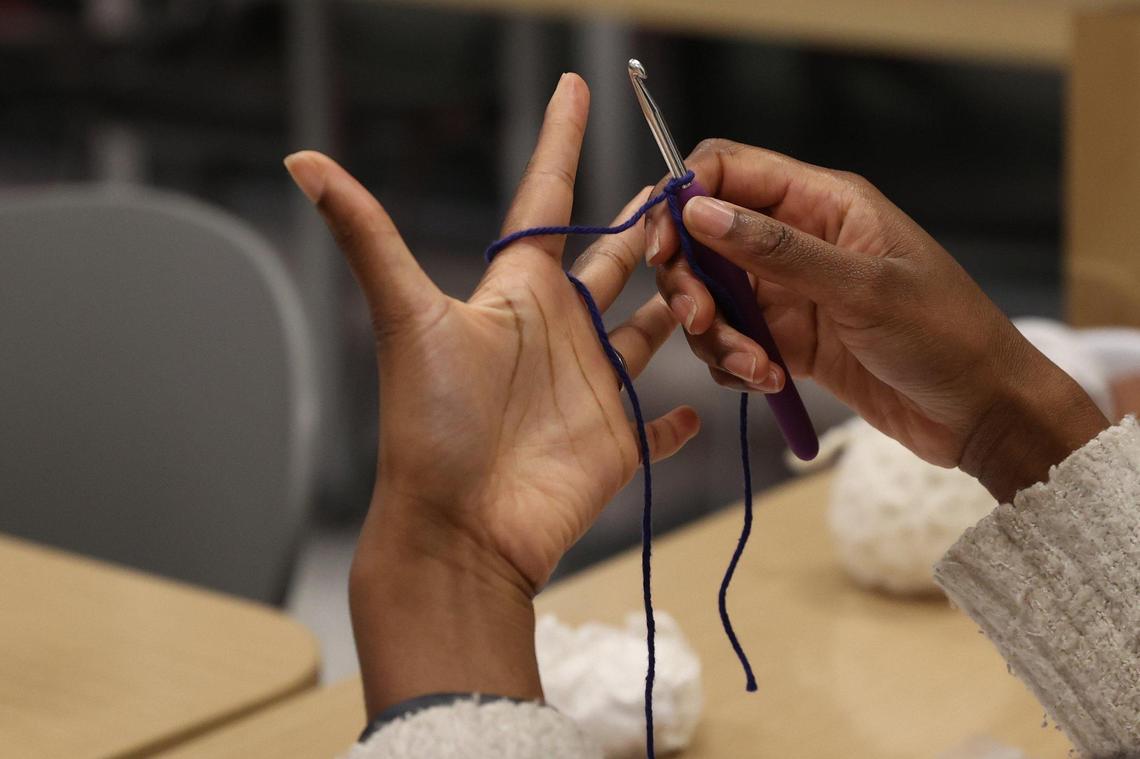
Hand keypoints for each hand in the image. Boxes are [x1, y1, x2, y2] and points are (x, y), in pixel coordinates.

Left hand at [285, 74, 698, 716]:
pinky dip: (681, 417)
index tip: (573, 86)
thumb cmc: (432, 424)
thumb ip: (367, 235)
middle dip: (648, 224)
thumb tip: (300, 158)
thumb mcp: (408, 318)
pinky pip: (661, 425)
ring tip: (721, 270)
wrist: (457, 530)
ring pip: (653, 331)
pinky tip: (702, 402)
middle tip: (687, 184)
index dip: (560, 142)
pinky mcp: (618, 441)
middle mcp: (560, 332)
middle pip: (614, 262)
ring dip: (684, 304)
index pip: (545, 200)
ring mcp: (593, 386)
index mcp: (518, 293)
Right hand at [647, 139, 1106, 500]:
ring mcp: (790, 290)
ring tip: (757, 369)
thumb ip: (776, 249)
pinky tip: (769, 382)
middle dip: (691, 282)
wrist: (981, 412)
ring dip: (716, 336)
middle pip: (704, 239)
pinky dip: (734, 364)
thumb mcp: (861, 288)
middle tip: (699, 321)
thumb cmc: (945, 335)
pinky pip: (731, 341)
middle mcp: (798, 239)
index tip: (665, 248)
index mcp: (822, 203)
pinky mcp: (787, 338)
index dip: (683, 199)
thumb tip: (699, 211)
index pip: (728, 171)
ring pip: (712, 296)